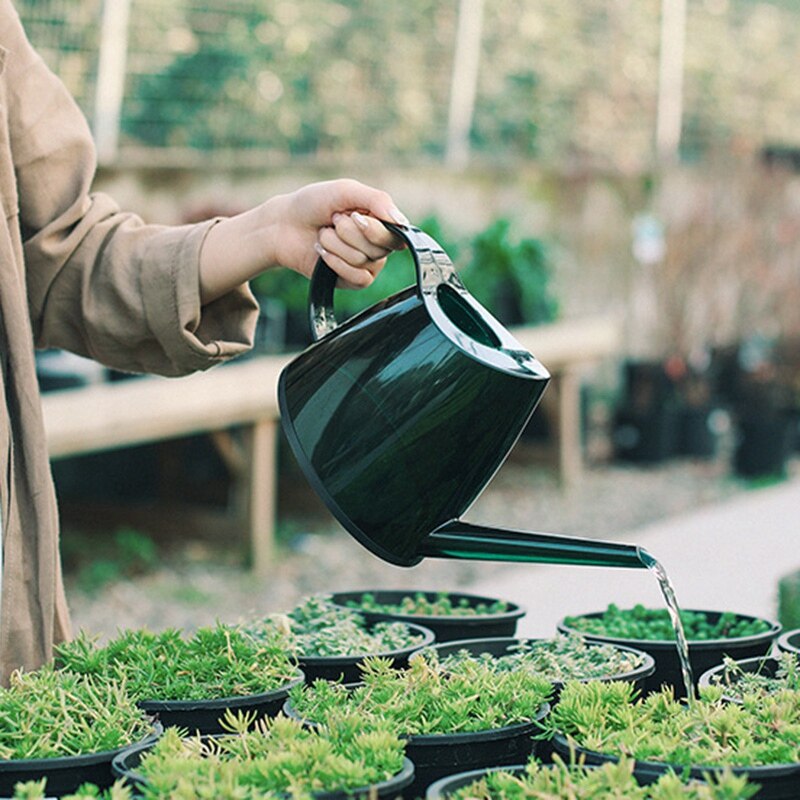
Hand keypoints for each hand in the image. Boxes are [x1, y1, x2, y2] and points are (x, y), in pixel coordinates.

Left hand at [199, 178, 408, 303]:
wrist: (283, 225)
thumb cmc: (313, 204)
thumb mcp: (345, 191)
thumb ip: (377, 200)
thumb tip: (402, 222)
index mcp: (380, 221)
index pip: (396, 232)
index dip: (372, 227)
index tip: (352, 214)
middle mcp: (377, 244)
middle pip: (379, 248)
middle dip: (348, 232)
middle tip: (333, 222)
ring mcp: (366, 264)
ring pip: (363, 260)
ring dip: (335, 245)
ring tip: (323, 235)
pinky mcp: (351, 281)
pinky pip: (356, 278)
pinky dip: (336, 263)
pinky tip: (323, 253)